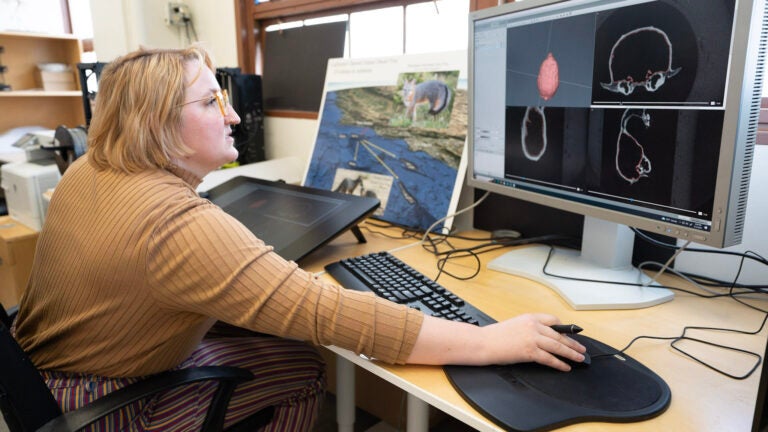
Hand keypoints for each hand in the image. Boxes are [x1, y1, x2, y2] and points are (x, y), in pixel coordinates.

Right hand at [407, 313, 585, 370]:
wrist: (483, 343)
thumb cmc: (494, 336)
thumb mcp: (514, 325)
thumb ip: (529, 328)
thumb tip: (542, 338)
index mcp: (529, 317)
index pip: (553, 320)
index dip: (563, 329)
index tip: (569, 335)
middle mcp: (533, 325)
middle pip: (559, 335)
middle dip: (572, 343)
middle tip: (581, 349)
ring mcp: (532, 338)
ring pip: (558, 346)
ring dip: (571, 353)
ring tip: (579, 358)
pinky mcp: (530, 351)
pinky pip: (549, 358)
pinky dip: (559, 363)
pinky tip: (565, 367)